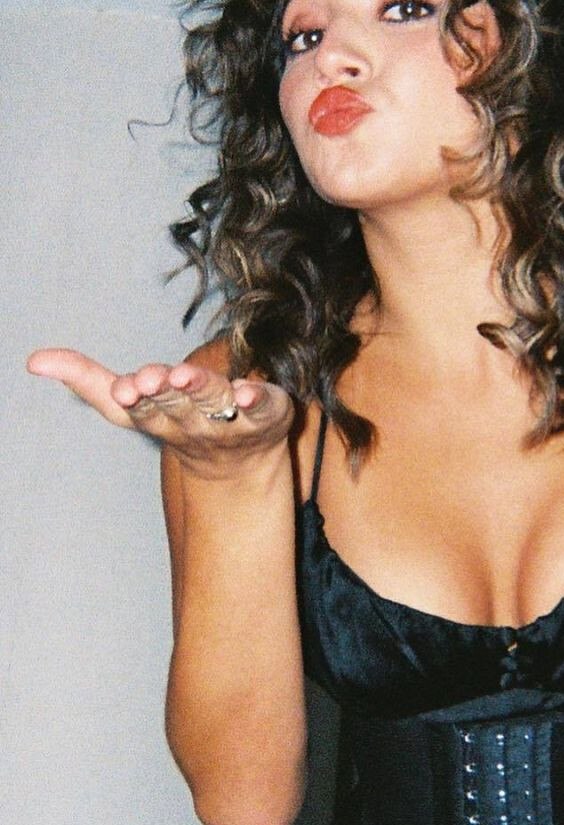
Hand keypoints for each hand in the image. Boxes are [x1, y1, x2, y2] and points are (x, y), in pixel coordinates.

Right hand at [27, 348, 294, 477]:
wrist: (240, 464)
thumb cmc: (181, 420)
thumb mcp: (133, 404)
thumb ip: (88, 381)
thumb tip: (34, 360)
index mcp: (159, 416)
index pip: (140, 410)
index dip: (132, 398)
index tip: (125, 388)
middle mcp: (193, 420)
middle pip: (175, 403)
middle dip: (162, 390)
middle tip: (150, 379)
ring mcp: (232, 419)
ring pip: (215, 401)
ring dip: (201, 388)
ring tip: (189, 376)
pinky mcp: (268, 413)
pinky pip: (265, 407)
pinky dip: (258, 400)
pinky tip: (251, 392)